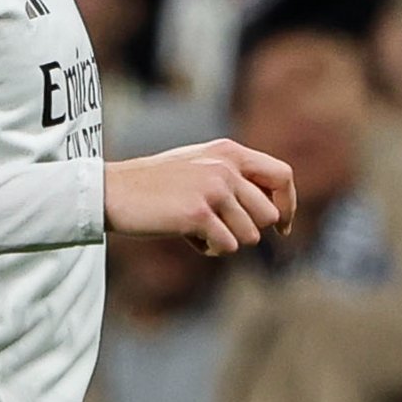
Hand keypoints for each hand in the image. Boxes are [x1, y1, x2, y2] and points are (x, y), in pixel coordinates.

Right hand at [104, 140, 296, 254]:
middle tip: (219, 232)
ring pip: (249, 236)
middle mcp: (226, 167)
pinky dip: (209, 249)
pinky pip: (226, 246)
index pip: (282, 175)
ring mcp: (214, 190)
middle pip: (268, 215)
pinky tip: (186, 236)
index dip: (288, 205)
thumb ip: (233, 179)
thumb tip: (273, 215)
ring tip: (196, 230)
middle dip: (248, 231)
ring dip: (225, 241)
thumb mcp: (199, 167)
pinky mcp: (199, 214)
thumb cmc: (155, 186)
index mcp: (229, 152)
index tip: (283, 228)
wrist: (112, 191)